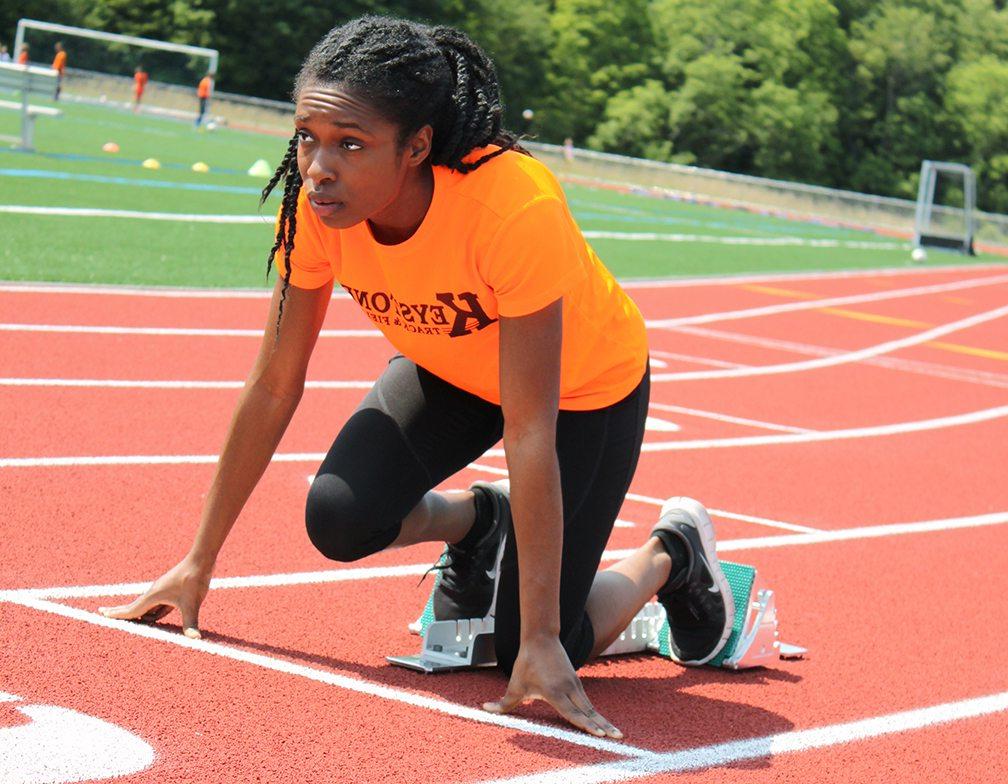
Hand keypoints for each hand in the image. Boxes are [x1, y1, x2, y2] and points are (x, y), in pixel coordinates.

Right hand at [98, 556, 211, 638]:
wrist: (202, 560)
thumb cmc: (194, 579)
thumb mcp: (192, 604)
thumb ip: (190, 623)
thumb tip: (195, 640)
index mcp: (153, 596)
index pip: (131, 610)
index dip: (117, 614)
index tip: (101, 614)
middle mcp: (155, 593)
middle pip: (135, 607)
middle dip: (121, 612)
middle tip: (103, 614)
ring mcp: (163, 591)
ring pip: (148, 607)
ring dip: (139, 615)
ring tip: (127, 620)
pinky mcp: (172, 591)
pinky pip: (159, 605)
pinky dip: (154, 613)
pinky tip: (155, 618)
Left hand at [483, 635, 621, 737]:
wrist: (541, 638)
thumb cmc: (527, 662)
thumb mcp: (515, 684)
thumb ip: (504, 702)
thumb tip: (486, 708)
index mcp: (555, 692)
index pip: (573, 713)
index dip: (585, 725)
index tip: (599, 734)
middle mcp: (569, 689)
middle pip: (589, 712)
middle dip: (603, 726)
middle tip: (618, 737)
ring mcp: (574, 684)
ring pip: (590, 706)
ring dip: (602, 720)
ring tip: (615, 733)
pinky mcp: (576, 681)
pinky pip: (586, 701)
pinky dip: (595, 712)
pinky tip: (601, 722)